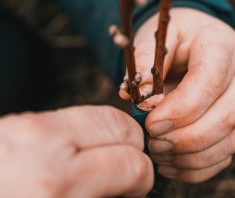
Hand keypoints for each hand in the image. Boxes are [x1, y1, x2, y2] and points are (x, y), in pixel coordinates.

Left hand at [0, 106, 153, 197]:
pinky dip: (84, 136)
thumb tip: (127, 186)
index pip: (131, 162)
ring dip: (110, 138)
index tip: (138, 184)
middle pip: (121, 124)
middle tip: (126, 169)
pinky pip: (71, 119)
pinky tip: (75, 156)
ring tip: (101, 162)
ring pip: (99, 115)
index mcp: (56, 184)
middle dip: (133, 147)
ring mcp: (27, 126)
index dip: (143, 176)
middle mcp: (43, 146)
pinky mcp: (19, 120)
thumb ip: (100, 193)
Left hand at [120, 8, 234, 182]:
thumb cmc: (176, 35)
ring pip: (231, 140)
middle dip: (187, 138)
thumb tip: (131, 96)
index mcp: (222, 47)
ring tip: (159, 154)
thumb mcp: (159, 36)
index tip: (151, 124)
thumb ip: (145, 62)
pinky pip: (227, 153)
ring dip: (193, 157)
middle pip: (227, 116)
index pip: (210, 83)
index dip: (181, 109)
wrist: (197, 37)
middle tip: (154, 143)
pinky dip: (199, 167)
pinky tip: (171, 164)